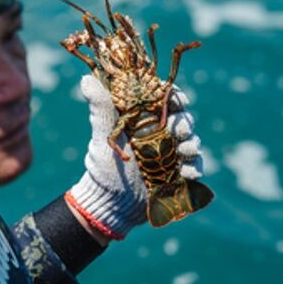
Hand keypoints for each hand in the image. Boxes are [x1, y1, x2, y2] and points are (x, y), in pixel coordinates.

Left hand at [66, 74, 203, 239]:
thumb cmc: (103, 167)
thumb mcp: (103, 136)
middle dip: (184, 121)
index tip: (177, 99)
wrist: (110, 204)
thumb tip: (86, 79)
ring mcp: (171, 152)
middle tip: (177, 130)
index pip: (164, 99)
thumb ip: (100, 108)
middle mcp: (160, 133)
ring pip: (191, 139)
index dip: (174, 95)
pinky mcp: (179, 172)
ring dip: (191, 142)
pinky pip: (195, 165)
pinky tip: (187, 172)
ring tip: (183, 151)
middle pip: (182, 117)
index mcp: (143, 119)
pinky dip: (195, 166)